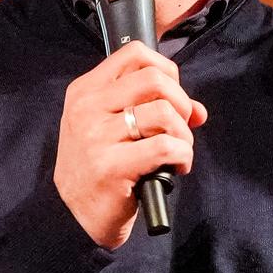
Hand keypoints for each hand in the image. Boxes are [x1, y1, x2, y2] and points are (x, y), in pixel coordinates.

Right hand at [54, 38, 205, 248]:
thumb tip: (197, 110)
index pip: (135, 54)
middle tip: (179, 128)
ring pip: (164, 113)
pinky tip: (175, 167)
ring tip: (176, 152)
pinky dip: (183, 156)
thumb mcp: (112, 129)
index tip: (172, 97)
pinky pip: (167, 146)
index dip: (167, 71)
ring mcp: (96, 137)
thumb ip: (151, 108)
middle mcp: (87, 109)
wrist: (75, 218)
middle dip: (181, 103)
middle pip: (154, 79)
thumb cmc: (98, 170)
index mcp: (85, 91)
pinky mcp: (111, 166)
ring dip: (184, 135)